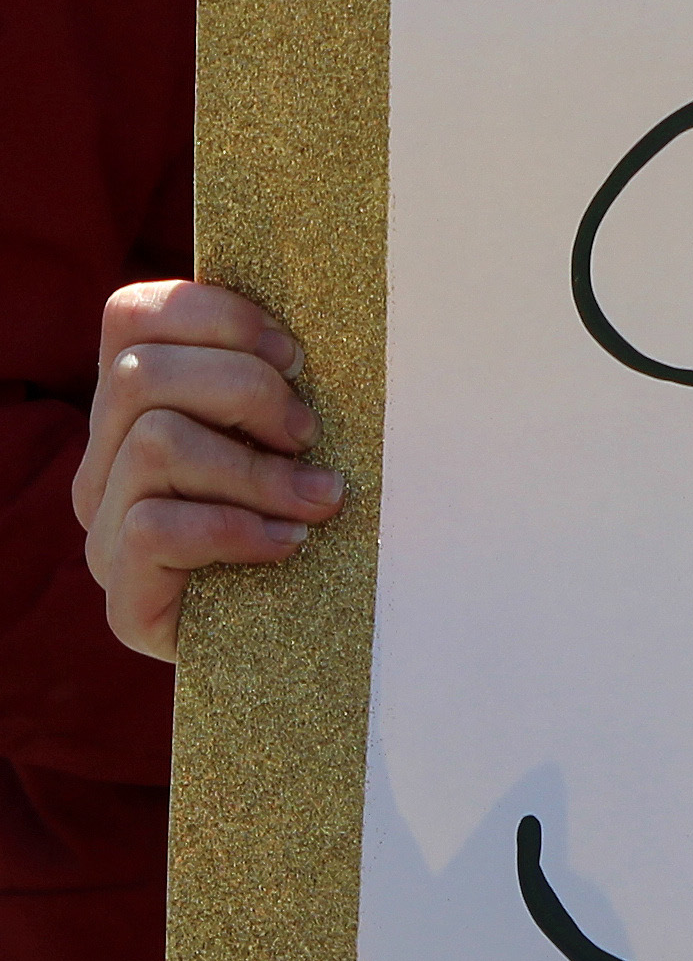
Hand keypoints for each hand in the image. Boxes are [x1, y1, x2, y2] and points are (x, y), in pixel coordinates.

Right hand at [73, 280, 340, 659]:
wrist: (314, 645)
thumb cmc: (323, 517)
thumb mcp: (301, 434)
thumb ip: (279, 380)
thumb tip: (306, 334)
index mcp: (139, 408)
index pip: (132, 316)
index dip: (214, 315)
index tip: (294, 354)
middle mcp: (105, 463)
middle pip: (143, 374)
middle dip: (247, 391)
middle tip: (309, 436)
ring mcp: (102, 531)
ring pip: (153, 443)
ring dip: (256, 469)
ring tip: (317, 499)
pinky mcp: (122, 596)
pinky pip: (152, 527)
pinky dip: (235, 530)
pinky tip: (287, 546)